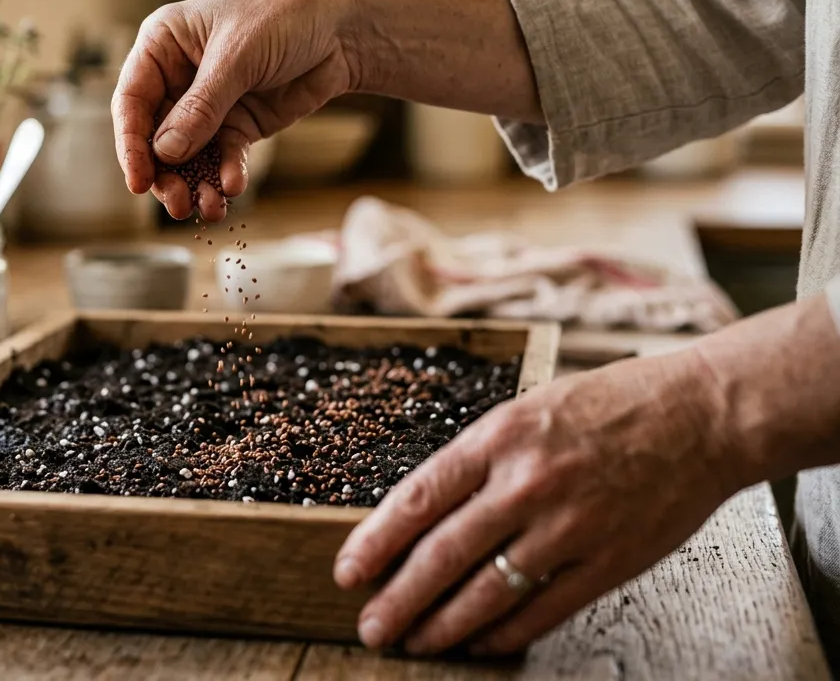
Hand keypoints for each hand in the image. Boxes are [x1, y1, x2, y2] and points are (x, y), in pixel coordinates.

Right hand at [111, 0, 360, 220]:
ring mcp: (208, 103)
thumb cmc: (285, 16)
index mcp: (163, 44)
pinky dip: (225, 174)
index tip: (137, 182)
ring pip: (188, 154)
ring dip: (195, 183)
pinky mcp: (239, 123)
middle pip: (156, 136)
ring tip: (209, 208)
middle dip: (166, 173)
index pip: (132, 100)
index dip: (131, 144)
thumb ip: (201, 107)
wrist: (344, 27)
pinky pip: (223, 156)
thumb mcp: (238, 57)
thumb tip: (166, 152)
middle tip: (178, 204)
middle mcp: (179, 76)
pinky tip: (233, 187)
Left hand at [332, 350, 737, 655]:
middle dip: (398, 599)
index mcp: (498, 437)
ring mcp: (569, 526)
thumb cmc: (609, 404)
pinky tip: (479, 643)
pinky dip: (503, 631)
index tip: (348, 573)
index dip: (376, 542)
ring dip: (443, 625)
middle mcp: (527, 483)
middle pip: (443, 554)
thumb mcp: (527, 409)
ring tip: (414, 641)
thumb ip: (479, 459)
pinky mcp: (607, 560)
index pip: (418, 499)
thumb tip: (425, 511)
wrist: (699, 415)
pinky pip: (542, 609)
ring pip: (488, 591)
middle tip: (371, 627)